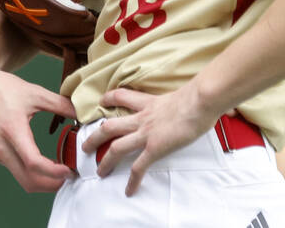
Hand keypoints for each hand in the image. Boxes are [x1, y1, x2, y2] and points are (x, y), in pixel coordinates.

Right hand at [0, 53, 74, 192]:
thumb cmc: (0, 87)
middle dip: (52, 184)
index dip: (54, 172)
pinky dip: (30, 172)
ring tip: (59, 170)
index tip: (70, 170)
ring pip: (21, 178)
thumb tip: (83, 113)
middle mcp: (0, 146)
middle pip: (28, 180)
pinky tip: (41, 162)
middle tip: (69, 175)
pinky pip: (13, 169)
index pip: (34, 163)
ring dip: (41, 180)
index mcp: (11, 130)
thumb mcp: (32, 92)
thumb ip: (59, 104)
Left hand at [85, 85, 216, 196]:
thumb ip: (180, 100)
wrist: (198, 101)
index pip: (122, 96)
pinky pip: (139, 167)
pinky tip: (129, 190)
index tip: (101, 102)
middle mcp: (142, 118)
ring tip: (99, 171)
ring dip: (105, 161)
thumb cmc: (197, 97)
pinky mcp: (155, 148)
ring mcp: (146, 134)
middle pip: (109, 126)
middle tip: (86, 147)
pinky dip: (133, 180)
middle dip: (94, 138)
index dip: (109, 99)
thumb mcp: (181, 95)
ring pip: (116, 147)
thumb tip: (194, 100)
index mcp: (148, 103)